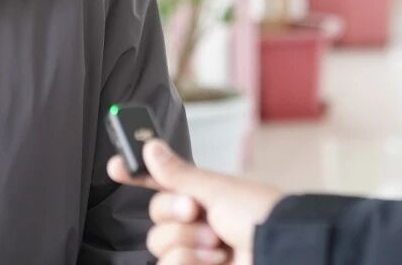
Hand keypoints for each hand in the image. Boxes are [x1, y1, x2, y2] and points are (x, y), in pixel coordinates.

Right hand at [108, 139, 283, 264]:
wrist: (284, 252)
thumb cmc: (261, 216)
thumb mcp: (217, 189)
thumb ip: (177, 174)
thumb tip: (150, 148)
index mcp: (201, 195)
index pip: (160, 182)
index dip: (136, 174)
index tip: (116, 167)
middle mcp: (196, 222)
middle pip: (155, 216)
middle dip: (173, 213)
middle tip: (197, 211)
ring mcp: (197, 251)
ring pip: (159, 244)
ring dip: (185, 241)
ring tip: (217, 243)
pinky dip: (188, 262)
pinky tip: (214, 261)